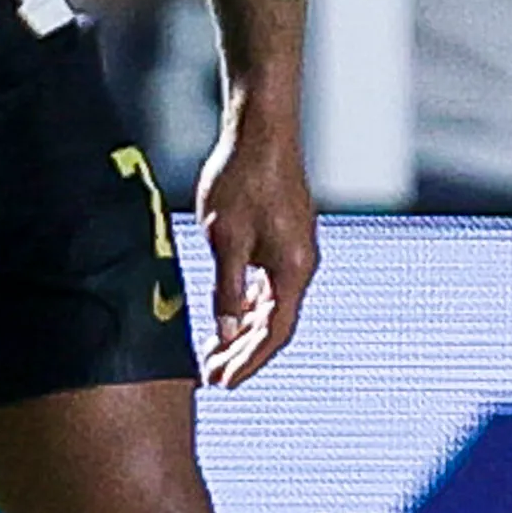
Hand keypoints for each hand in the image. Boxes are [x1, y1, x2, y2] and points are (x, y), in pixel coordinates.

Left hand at [194, 100, 316, 387]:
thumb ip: (226, 290)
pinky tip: (228, 312)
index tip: (223, 383)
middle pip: (274, 324)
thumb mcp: (225, 240)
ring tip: (214, 352)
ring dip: (243, 330)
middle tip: (211, 376)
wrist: (261, 129)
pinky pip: (269, 283)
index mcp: (292, 270)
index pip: (273, 333)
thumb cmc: (242, 179)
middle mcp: (300, 265)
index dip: (247, 362)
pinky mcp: (285, 235)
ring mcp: (295, 250)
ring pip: (271, 305)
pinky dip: (248, 303)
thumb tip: (225, 333)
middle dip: (242, 353)